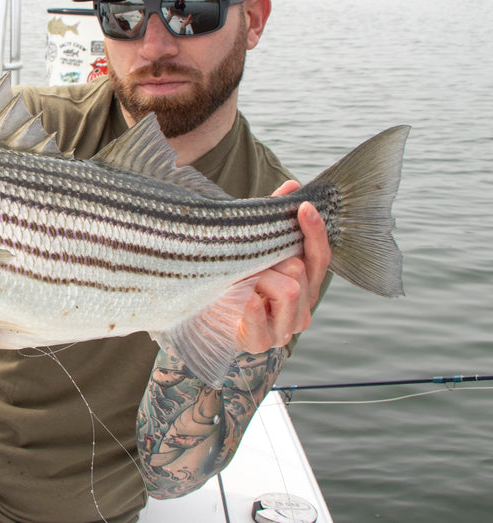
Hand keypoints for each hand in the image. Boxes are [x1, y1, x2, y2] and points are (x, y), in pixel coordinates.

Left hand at [235, 181, 331, 352]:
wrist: (206, 318)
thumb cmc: (236, 279)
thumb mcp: (253, 250)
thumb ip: (273, 220)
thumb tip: (292, 184)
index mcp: (305, 284)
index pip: (320, 256)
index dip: (315, 231)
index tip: (303, 207)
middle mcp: (302, 307)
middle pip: (302, 272)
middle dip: (273, 259)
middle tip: (248, 257)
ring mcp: (285, 328)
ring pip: (290, 291)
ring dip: (262, 278)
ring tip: (240, 276)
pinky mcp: (263, 342)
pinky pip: (263, 320)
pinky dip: (251, 306)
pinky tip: (242, 297)